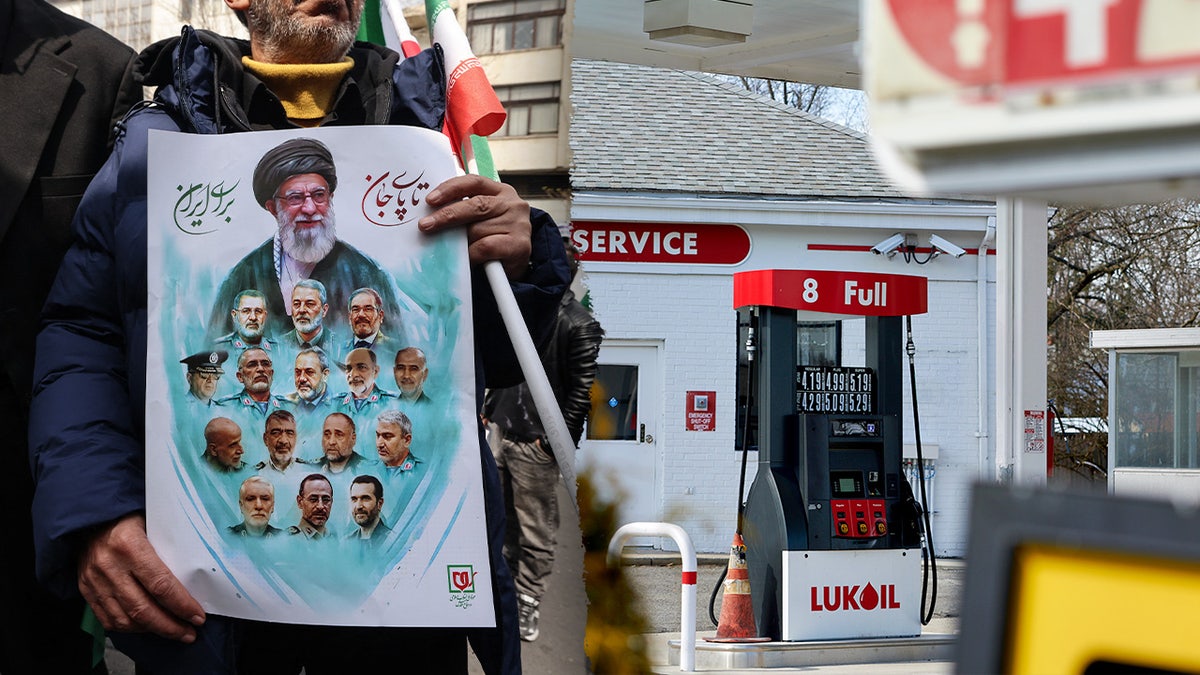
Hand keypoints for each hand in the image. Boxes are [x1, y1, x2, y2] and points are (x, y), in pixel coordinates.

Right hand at [77, 513, 204, 641]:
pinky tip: (146, 627)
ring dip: (152, 631)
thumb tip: (196, 577)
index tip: (198, 617)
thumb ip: (169, 548)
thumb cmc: (129, 518)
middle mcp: (109, 566)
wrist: (90, 517)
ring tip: (172, 631)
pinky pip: (107, 619)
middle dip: (170, 626)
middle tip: (189, 633)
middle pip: (143, 609)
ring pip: (125, 620)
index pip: (161, 585)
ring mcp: (94, 581)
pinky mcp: (85, 590)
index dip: (182, 606)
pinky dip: (130, 628)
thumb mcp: (152, 524)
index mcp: (130, 545)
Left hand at [419, 175, 531, 279]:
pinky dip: (472, 254)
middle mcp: (512, 204)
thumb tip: (431, 213)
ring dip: (461, 242)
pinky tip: (468, 260)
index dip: (450, 189)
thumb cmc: (494, 238)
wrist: (516, 263)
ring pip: (478, 229)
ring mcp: (518, 224)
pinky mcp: (519, 245)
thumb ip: (464, 211)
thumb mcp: (481, 219)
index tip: (430, 200)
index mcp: (501, 191)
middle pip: (476, 205)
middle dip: (447, 215)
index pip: (473, 182)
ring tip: (453, 250)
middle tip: (426, 225)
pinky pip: (485, 247)